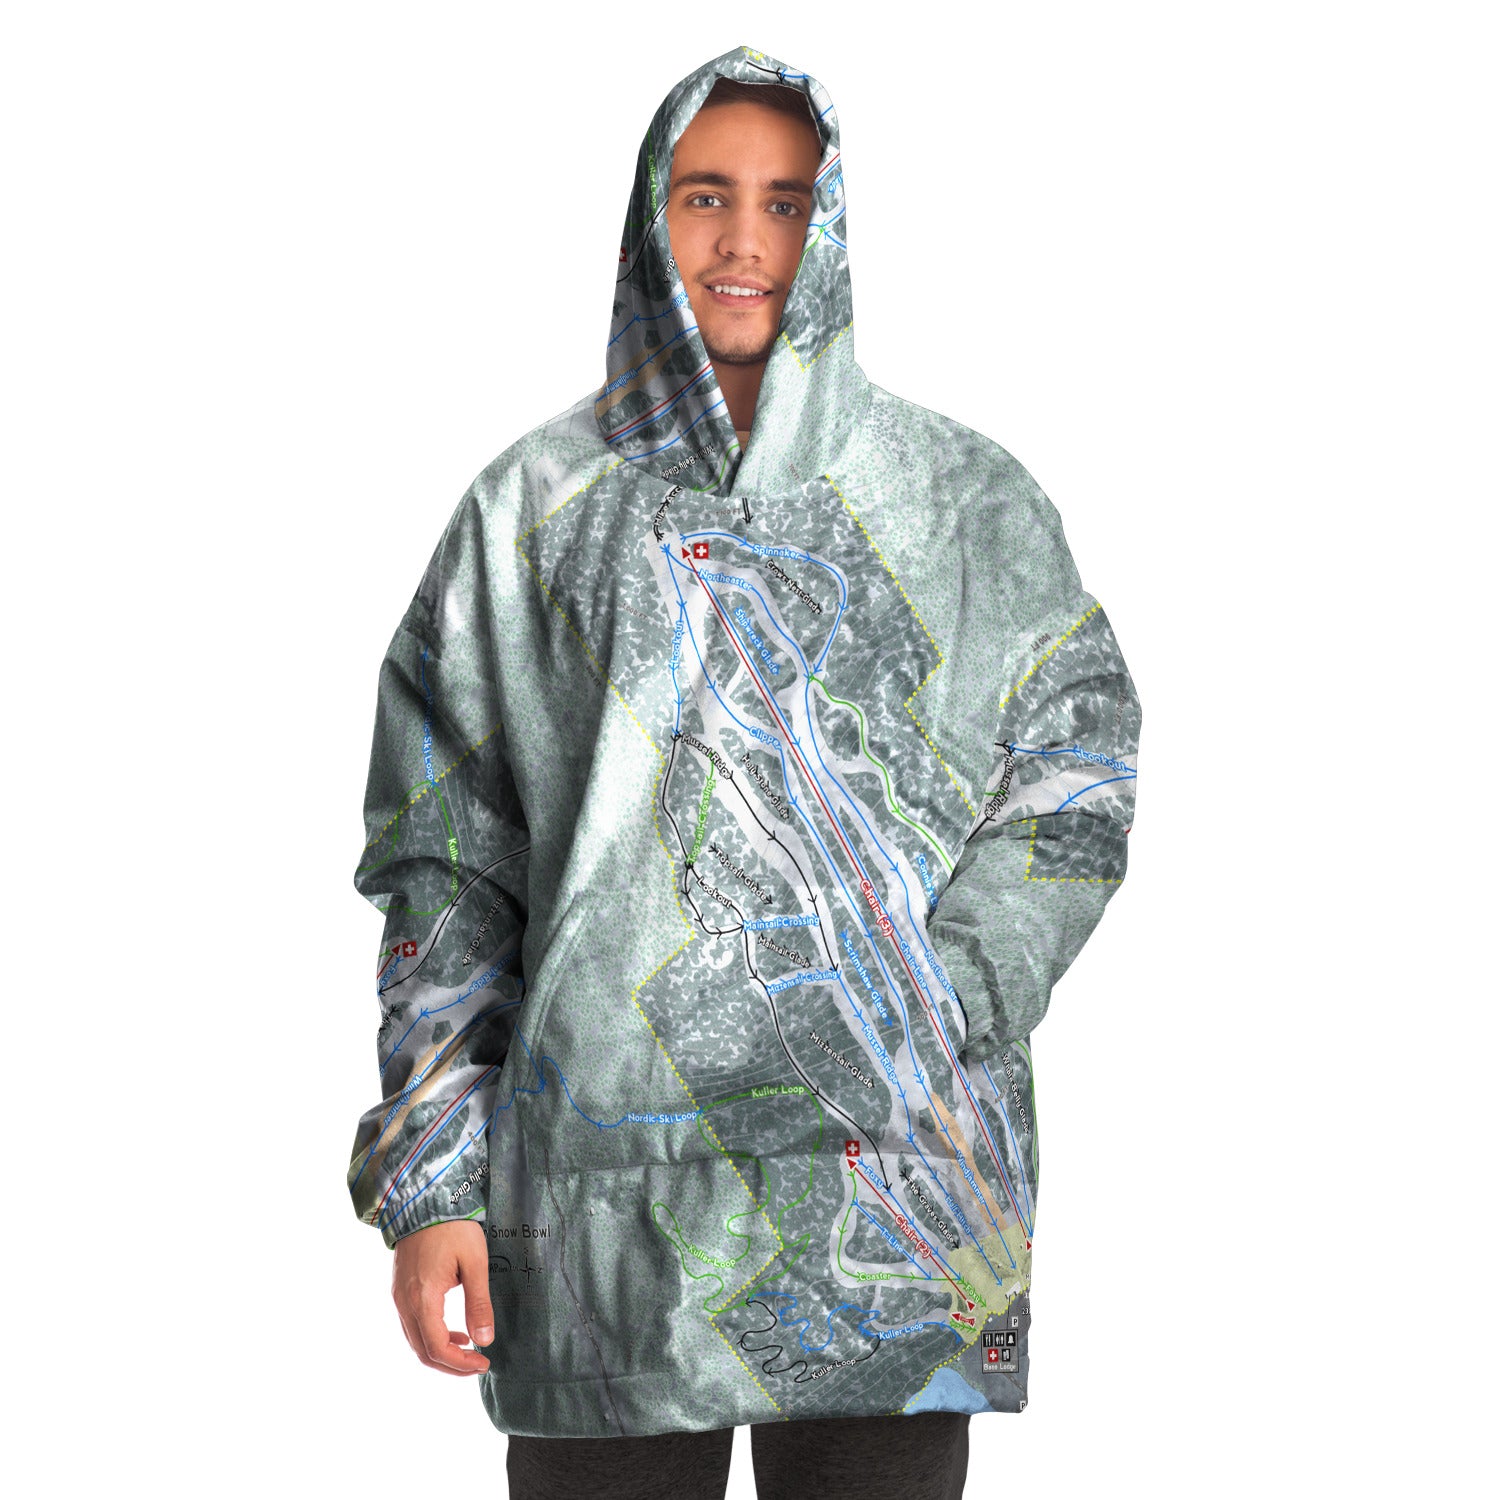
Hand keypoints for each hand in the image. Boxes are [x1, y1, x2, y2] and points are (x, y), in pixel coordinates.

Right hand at [390, 1220, 493, 1375]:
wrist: (425, 1199)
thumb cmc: (453, 1227)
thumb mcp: (474, 1262)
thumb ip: (478, 1303)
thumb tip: (485, 1341)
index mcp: (422, 1298)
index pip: (437, 1348)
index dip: (460, 1364)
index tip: (483, 1363)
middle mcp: (404, 1303)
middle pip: (423, 1351)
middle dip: (451, 1365)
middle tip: (478, 1365)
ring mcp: (399, 1297)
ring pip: (415, 1341)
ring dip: (440, 1352)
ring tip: (469, 1349)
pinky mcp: (400, 1290)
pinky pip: (412, 1326)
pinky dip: (431, 1336)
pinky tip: (453, 1331)